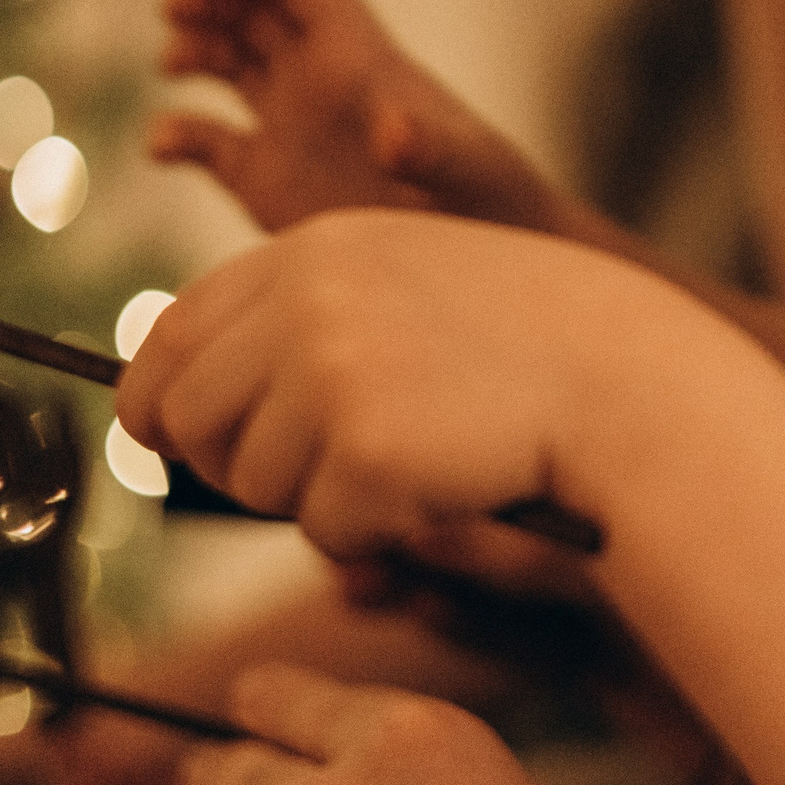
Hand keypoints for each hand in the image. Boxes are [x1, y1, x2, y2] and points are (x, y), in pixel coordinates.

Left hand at [117, 209, 701, 558]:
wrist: (625, 377)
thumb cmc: (516, 343)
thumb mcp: (398, 283)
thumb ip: (294, 317)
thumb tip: (166, 407)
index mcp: (309, 251)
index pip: (171, 334)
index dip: (159, 401)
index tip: (171, 442)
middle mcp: (307, 301)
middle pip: (188, 420)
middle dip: (233, 465)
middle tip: (314, 475)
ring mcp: (334, 373)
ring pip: (254, 484)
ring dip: (318, 499)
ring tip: (412, 459)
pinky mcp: (368, 451)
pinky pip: (325, 533)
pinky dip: (377, 531)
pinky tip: (445, 485)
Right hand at [150, 0, 560, 235]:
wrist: (477, 256)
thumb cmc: (484, 200)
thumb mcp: (462, 168)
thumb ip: (429, 148)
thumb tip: (393, 136)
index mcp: (358, 56)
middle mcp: (318, 83)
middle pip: (252, 9)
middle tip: (175, 2)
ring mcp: (291, 129)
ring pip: (227, 61)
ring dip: (192, 46)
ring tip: (172, 61)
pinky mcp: (267, 180)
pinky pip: (208, 142)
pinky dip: (176, 136)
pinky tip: (164, 147)